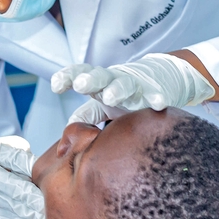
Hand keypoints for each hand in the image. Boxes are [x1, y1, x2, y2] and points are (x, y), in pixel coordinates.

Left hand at [52, 53, 215, 123]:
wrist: (162, 78)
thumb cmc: (125, 97)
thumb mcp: (102, 105)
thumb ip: (84, 118)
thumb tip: (62, 145)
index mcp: (99, 83)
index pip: (80, 73)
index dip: (67, 77)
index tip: (56, 86)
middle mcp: (115, 80)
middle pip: (100, 76)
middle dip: (90, 80)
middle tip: (80, 85)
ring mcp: (137, 85)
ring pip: (126, 84)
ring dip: (118, 89)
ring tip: (111, 97)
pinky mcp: (157, 92)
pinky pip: (157, 95)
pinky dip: (157, 98)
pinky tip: (158, 104)